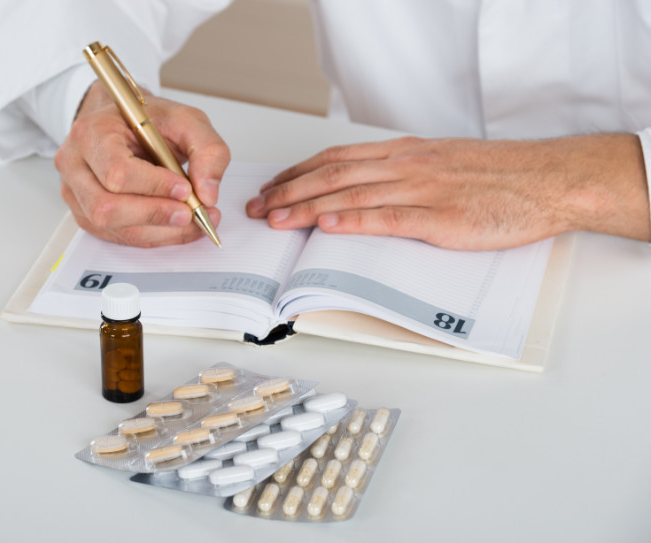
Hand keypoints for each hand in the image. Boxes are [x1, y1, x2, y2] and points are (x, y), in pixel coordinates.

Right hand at [54, 82, 229, 246]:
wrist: (123, 123)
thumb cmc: (147, 120)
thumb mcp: (186, 120)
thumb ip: (208, 150)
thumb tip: (208, 193)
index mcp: (92, 133)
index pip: (116, 170)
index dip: (154, 186)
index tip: (185, 189)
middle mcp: (75, 164)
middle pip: (106, 207)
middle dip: (155, 215)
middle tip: (191, 213)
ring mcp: (76, 193)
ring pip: (111, 227)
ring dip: (158, 230)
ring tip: (191, 221)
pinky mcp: (86, 214)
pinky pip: (118, 236)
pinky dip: (153, 235)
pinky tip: (176, 226)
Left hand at [246, 135, 650, 249]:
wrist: (545, 179)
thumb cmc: (496, 174)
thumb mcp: (441, 163)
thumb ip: (401, 174)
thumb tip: (365, 191)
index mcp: (403, 153)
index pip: (335, 159)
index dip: (297, 173)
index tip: (272, 186)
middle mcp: (405, 166)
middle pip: (332, 175)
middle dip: (289, 192)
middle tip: (258, 207)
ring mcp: (422, 189)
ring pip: (351, 196)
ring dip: (307, 208)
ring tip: (276, 219)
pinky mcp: (440, 216)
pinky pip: (388, 217)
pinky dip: (352, 221)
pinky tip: (326, 226)